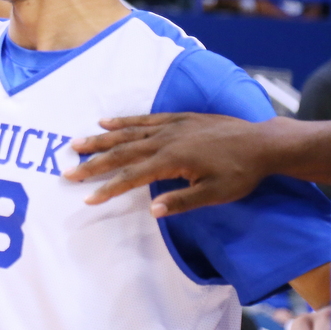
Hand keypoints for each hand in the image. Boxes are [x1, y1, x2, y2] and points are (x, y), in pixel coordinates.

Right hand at [65, 113, 269, 215]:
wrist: (262, 143)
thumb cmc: (240, 173)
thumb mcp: (216, 194)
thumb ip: (182, 202)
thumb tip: (152, 211)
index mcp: (172, 160)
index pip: (132, 177)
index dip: (108, 188)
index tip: (88, 198)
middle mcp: (165, 140)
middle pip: (121, 152)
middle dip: (93, 163)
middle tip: (68, 171)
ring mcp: (169, 127)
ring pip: (127, 133)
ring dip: (100, 139)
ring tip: (76, 144)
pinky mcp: (176, 118)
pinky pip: (143, 119)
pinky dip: (122, 120)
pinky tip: (105, 121)